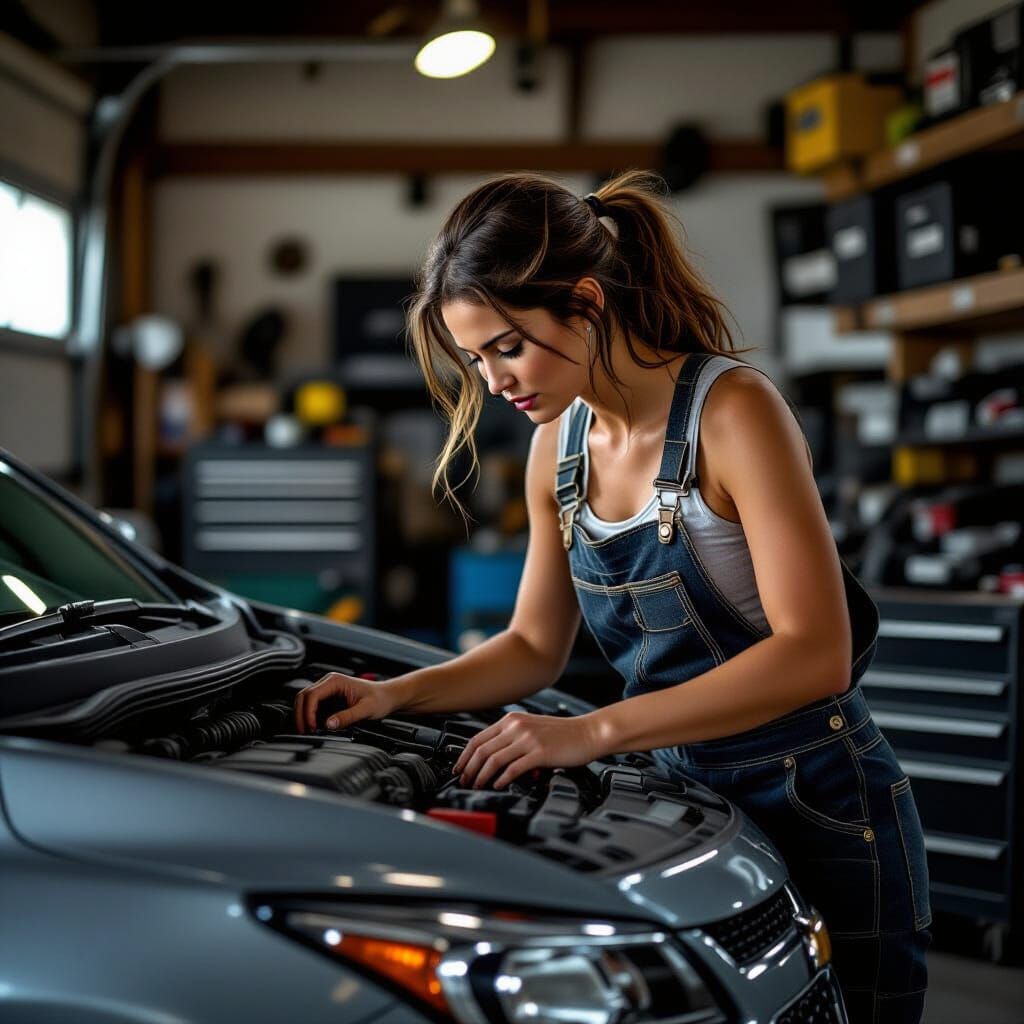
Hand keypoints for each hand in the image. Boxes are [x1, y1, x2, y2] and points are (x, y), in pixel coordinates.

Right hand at [294, 672, 401, 733]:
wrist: (387, 697)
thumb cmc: (379, 699)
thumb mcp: (366, 709)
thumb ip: (347, 717)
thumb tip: (328, 725)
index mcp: (335, 681)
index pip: (312, 695)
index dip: (308, 712)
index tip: (312, 727)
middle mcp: (328, 683)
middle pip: (303, 696)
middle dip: (300, 715)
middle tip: (304, 732)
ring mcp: (327, 691)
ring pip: (305, 702)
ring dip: (303, 716)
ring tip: (308, 732)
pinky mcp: (328, 700)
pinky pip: (313, 708)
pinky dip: (309, 718)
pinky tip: (314, 729)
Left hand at [452, 711, 601, 789]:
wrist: (589, 733)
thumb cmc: (564, 734)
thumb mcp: (533, 729)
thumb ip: (514, 740)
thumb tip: (495, 763)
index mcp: (512, 720)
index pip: (478, 737)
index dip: (464, 756)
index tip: (459, 769)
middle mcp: (517, 726)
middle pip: (482, 749)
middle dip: (468, 769)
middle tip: (464, 782)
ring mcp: (528, 738)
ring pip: (493, 759)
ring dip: (481, 776)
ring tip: (477, 787)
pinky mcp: (539, 752)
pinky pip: (513, 768)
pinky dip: (501, 779)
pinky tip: (498, 786)